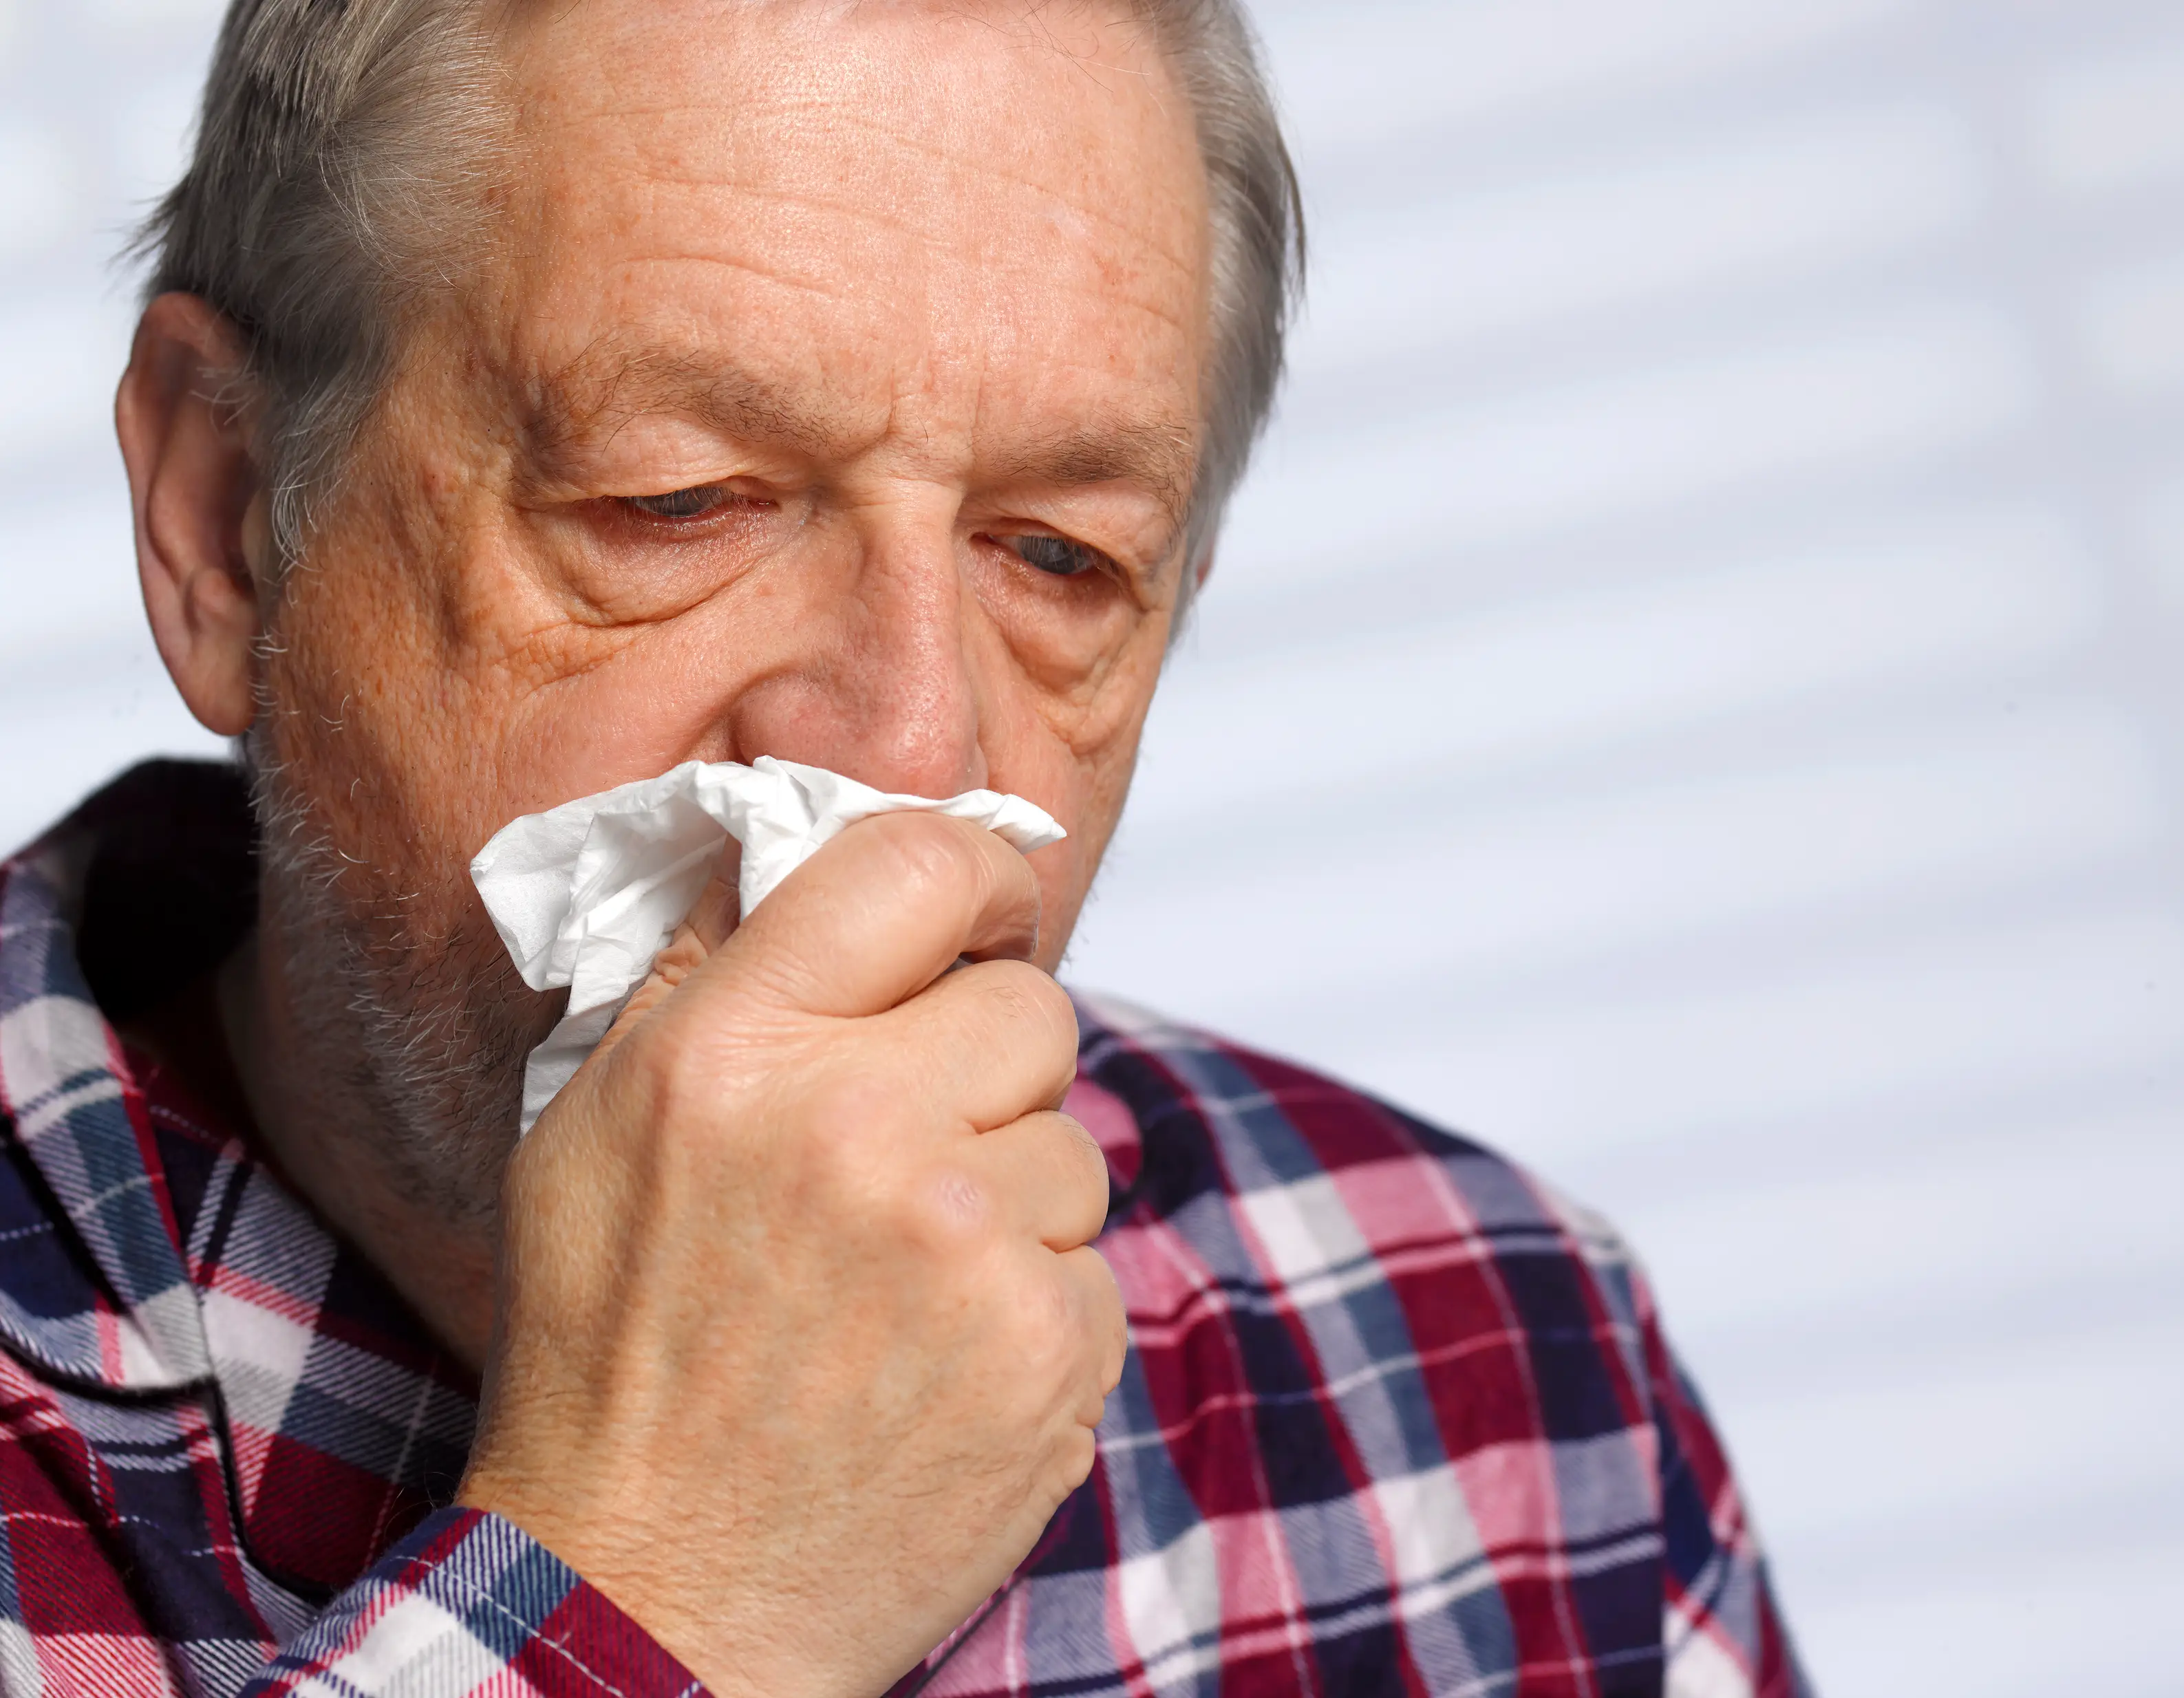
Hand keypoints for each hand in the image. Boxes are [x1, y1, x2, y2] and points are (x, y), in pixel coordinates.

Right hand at [456, 814, 1123, 1697]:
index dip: (975, 876)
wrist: (653, 1595)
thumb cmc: (616, 1356)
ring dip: (1010, 1203)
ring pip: (1073, 1144)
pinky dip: (1032, 1313)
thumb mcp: (594, 1128)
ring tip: (895, 1291)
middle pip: (1030, 1006)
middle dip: (985, 1067)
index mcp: (730, 1052)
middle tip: (904, 1157)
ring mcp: (963, 1245)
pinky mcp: (1043, 1349)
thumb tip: (797, 831)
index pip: (917, 860)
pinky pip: (1093, 1267)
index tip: (980, 916)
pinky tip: (935, 1368)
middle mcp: (853, 1128)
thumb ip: (707, 968)